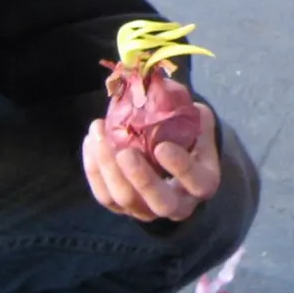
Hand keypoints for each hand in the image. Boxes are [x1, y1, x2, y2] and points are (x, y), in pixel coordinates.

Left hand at [81, 103, 221, 221]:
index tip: (162, 146)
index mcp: (203, 183)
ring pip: (125, 200)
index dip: (180, 167)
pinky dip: (94, 170)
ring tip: (98, 135)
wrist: (173, 158)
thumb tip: (158, 82)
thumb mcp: (196, 120)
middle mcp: (178, 205)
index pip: (196, 182)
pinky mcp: (123, 208)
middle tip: (125, 152)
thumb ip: (185, 107)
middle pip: (159, 202)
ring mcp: (147, 210)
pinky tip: (91, 143)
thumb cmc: (187, 137)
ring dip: (108, 169)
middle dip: (140, 178)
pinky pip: (104, 196)